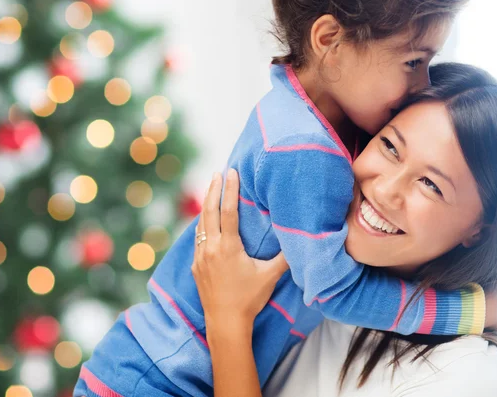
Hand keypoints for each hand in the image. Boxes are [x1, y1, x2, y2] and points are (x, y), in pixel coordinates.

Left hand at [192, 169, 288, 334]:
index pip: (228, 211)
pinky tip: (205, 221)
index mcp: (228, 247)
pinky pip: (198, 238)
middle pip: (209, 211)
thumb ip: (285, 257)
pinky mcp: (196, 266)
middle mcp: (211, 248)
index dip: (230, 190)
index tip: (231, 172)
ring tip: (211, 190)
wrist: (225, 323)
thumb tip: (300, 241)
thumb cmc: (249, 299)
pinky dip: (202, 224)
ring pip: (201, 224)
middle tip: (217, 173)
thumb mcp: (270, 276)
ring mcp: (200, 257)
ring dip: (206, 205)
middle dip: (213, 190)